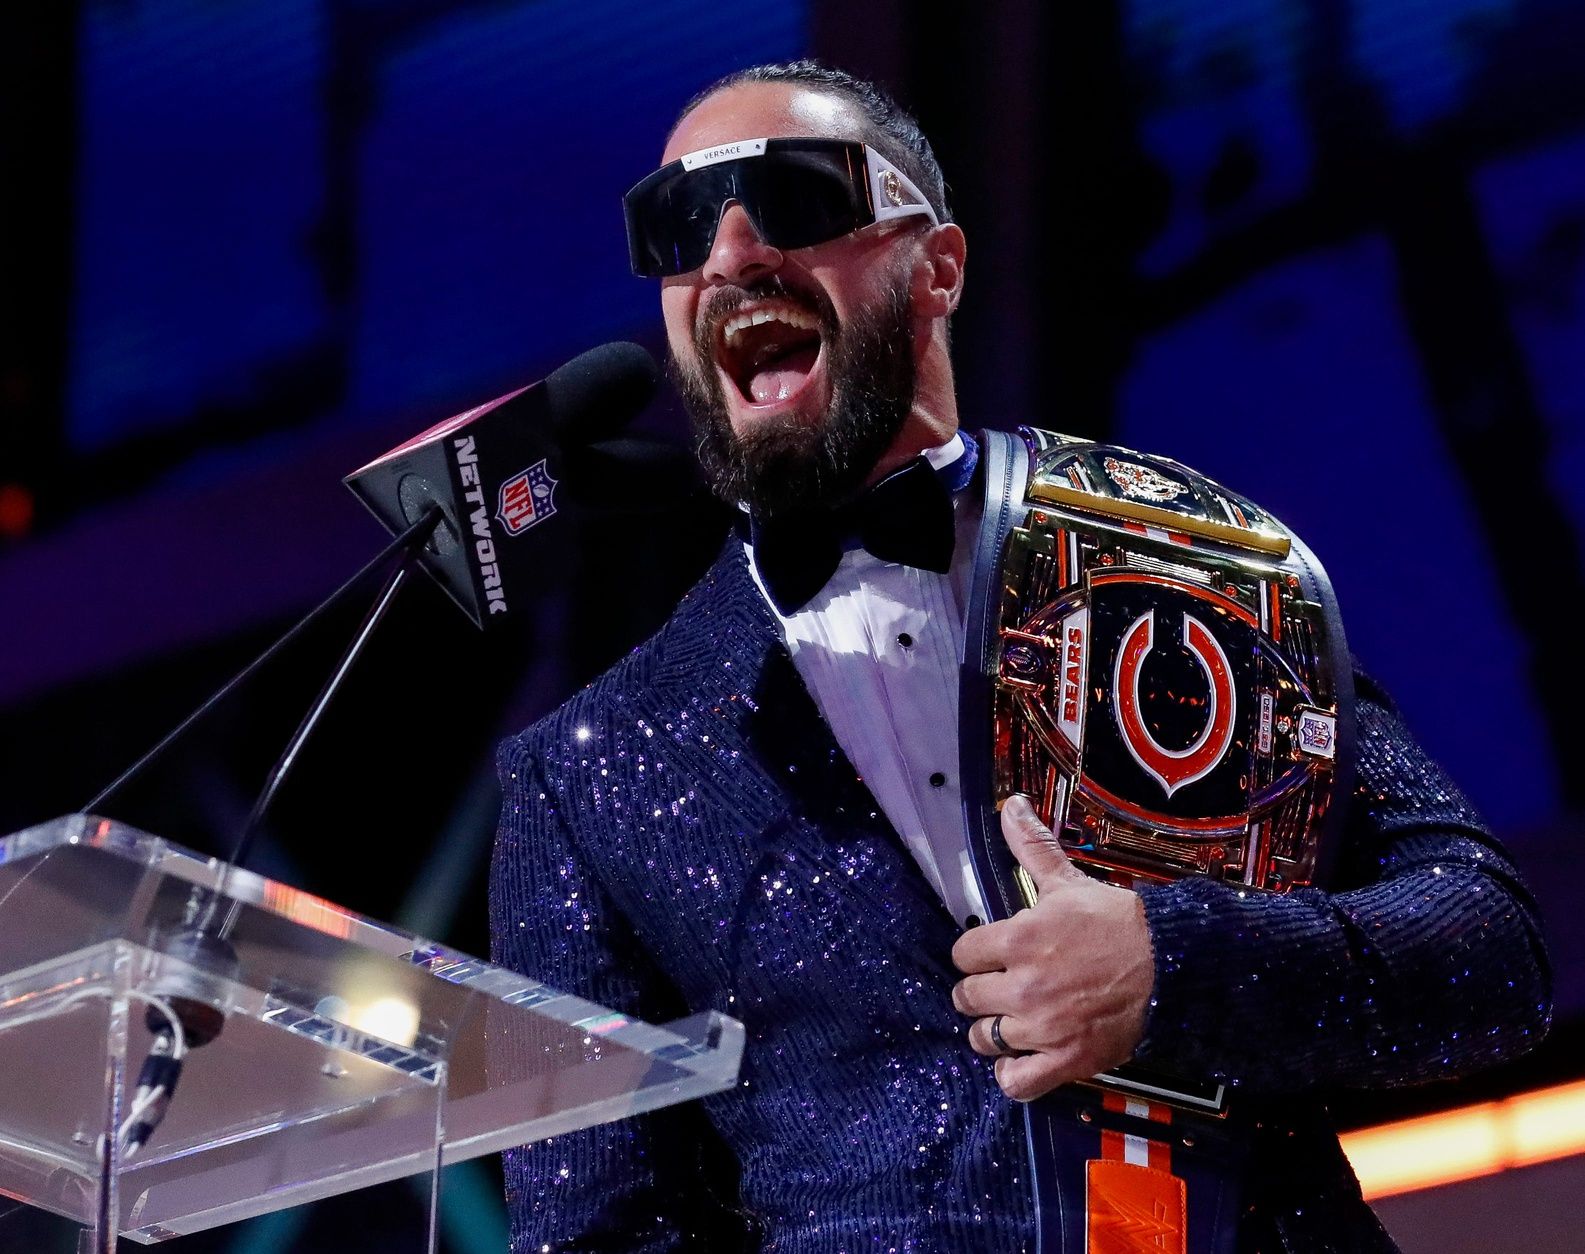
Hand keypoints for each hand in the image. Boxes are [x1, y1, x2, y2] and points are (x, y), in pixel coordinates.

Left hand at [950, 794, 1154, 1100]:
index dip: (976, 953)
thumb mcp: (1069, 881)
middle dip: (981, 991)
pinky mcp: (1066, 1060)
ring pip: (985, 1040)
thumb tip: (1010, 804)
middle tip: (1002, 987)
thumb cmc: (1118, 922)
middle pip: (967, 997)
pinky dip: (1014, 1075)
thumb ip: (1031, 845)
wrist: (1172, 965)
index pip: (962, 953)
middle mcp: (1024, 985)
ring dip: (994, 1032)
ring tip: (1013, 1022)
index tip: (992, 954)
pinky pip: (1017, 1082)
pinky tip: (1023, 1059)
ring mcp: (1043, 1027)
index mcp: (1019, 938)